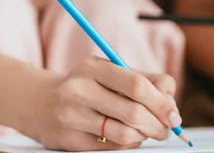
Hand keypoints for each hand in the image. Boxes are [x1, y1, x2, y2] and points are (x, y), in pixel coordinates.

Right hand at [25, 57, 182, 150]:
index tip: (174, 115)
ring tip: (150, 132)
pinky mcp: (68, 140)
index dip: (162, 102)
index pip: (137, 85)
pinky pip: (110, 147)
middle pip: (134, 111)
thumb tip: (172, 100)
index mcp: (94, 68)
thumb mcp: (111, 71)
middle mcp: (80, 90)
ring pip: (124, 134)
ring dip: (145, 136)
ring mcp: (72, 117)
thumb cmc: (87, 84)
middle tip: (168, 129)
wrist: (38, 101)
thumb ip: (144, 79)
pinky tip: (130, 137)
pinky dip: (128, 144)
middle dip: (159, 124)